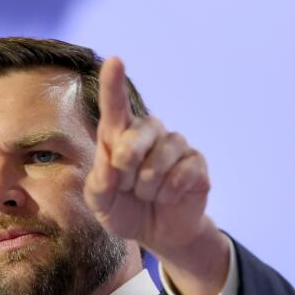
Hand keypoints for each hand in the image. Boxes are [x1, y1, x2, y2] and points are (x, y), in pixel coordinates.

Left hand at [84, 57, 228, 294]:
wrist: (157, 233)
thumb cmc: (123, 210)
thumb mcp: (99, 203)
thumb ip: (98, 184)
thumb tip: (113, 164)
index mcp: (118, 135)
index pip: (115, 106)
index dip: (114, 83)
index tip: (114, 60)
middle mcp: (148, 133)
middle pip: (138, 133)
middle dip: (127, 165)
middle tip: (125, 184)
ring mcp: (175, 145)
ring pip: (161, 158)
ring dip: (148, 186)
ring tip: (146, 194)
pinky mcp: (196, 162)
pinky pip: (183, 173)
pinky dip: (170, 193)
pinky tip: (167, 197)